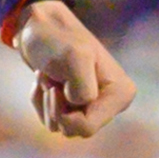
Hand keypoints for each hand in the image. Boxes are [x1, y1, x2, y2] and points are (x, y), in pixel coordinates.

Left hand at [16, 0, 131, 138]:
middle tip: (53, 78)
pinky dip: (40, 100)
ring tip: (49, 75)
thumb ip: (83, 88)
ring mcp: (92, 105)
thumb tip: (79, 106)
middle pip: (73, 130)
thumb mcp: (75, 57)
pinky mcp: (74, 105)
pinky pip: (51, 120)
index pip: (87, 128)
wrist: (38, 27)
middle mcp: (111, 103)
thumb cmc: (56, 39)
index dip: (65, 113)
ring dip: (45, 101)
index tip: (59, 85)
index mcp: (120, 93)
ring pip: (60, 127)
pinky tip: (44, 80)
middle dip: (55, 107)